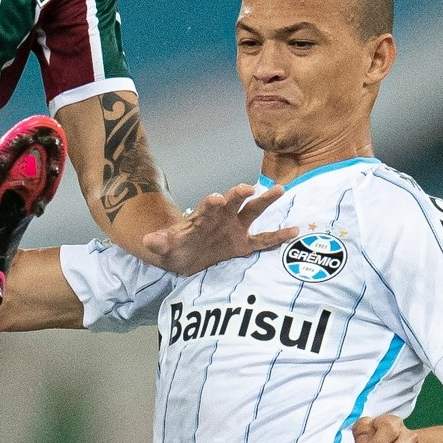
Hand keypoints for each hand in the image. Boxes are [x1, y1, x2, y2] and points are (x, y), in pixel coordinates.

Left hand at [140, 184, 298, 275]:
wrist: (182, 254)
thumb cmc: (174, 246)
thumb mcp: (163, 247)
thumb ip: (159, 243)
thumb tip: (147, 241)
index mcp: (203, 216)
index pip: (207, 207)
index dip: (211, 203)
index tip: (216, 199)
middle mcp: (222, 217)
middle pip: (233, 202)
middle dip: (240, 194)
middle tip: (249, 188)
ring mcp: (234, 228)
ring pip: (253, 212)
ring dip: (265, 201)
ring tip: (280, 189)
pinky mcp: (242, 243)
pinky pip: (262, 240)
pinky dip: (277, 237)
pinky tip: (294, 231)